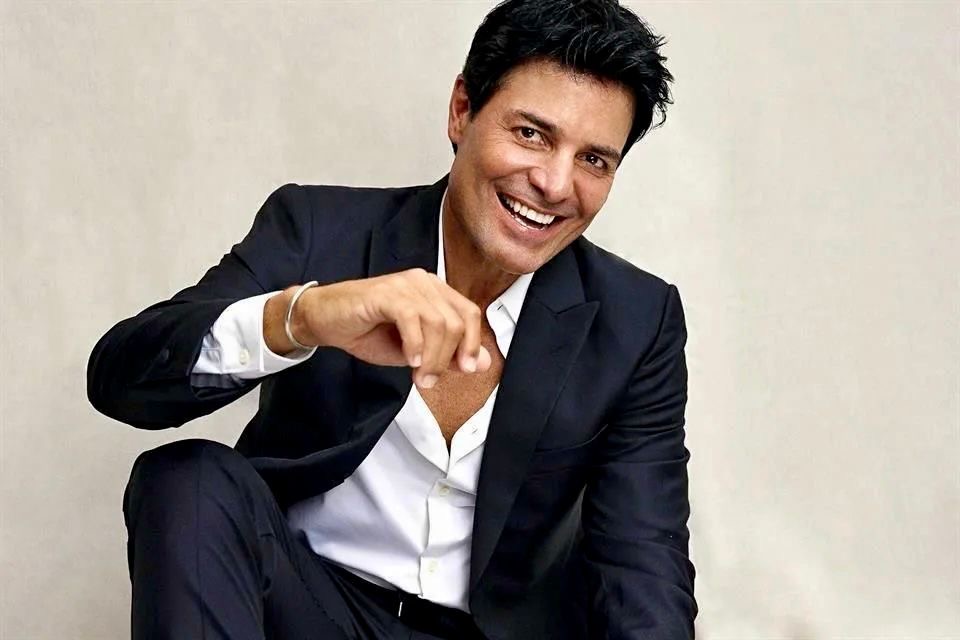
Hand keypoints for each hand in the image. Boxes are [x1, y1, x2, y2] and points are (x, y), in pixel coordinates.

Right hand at [292, 269, 491, 387]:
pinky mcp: (385, 293)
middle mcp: (424, 282)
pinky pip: (412, 318)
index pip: (469, 314)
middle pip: (457, 320)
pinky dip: (415, 344)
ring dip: (431, 357)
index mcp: (435, 292)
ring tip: (419, 375)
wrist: (325, 320)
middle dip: (448, 357)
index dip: (472, 344)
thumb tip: (482, 363)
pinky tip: (409, 360)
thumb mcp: (415, 351)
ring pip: (438, 322)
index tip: (465, 371)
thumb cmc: (367, 331)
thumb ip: (448, 354)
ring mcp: (405, 285)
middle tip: (430, 379)